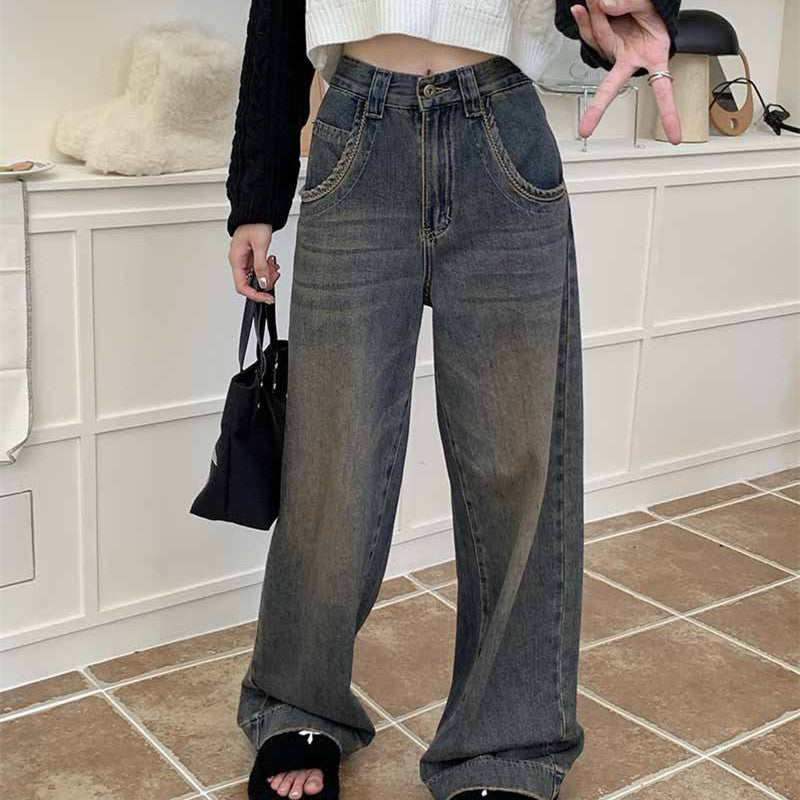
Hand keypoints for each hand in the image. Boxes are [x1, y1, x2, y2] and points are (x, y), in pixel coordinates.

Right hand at [229, 223, 280, 303]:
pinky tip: (272, 261)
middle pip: (251, 283)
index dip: (255, 295)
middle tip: (274, 273)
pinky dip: (268, 268)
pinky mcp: (252, 257)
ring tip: (273, 264)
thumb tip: (262, 283)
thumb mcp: (260, 245)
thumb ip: (261, 266)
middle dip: (265, 281)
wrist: (259, 212)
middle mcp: (239, 261)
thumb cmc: (255, 223)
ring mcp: (246, 260)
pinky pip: (260, 269)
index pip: (241, 286)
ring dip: (268, 274)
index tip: (267, 298)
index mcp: (236, 259)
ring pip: (257, 277)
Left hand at [571, 0, 681, 143]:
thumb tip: (605, 6)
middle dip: (598, 109)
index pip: (662, 88)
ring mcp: (612, 52)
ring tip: (600, 2)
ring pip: (598, 39)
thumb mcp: (651, 7)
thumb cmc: (654, 11)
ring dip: (597, 19)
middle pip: (611, 86)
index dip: (669, 113)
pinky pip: (588, 33)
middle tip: (586, 129)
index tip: (674, 136)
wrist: (643, 2)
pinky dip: (585, 20)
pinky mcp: (600, 42)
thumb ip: (631, 4)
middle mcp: (629, 60)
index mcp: (651, 57)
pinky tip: (581, 9)